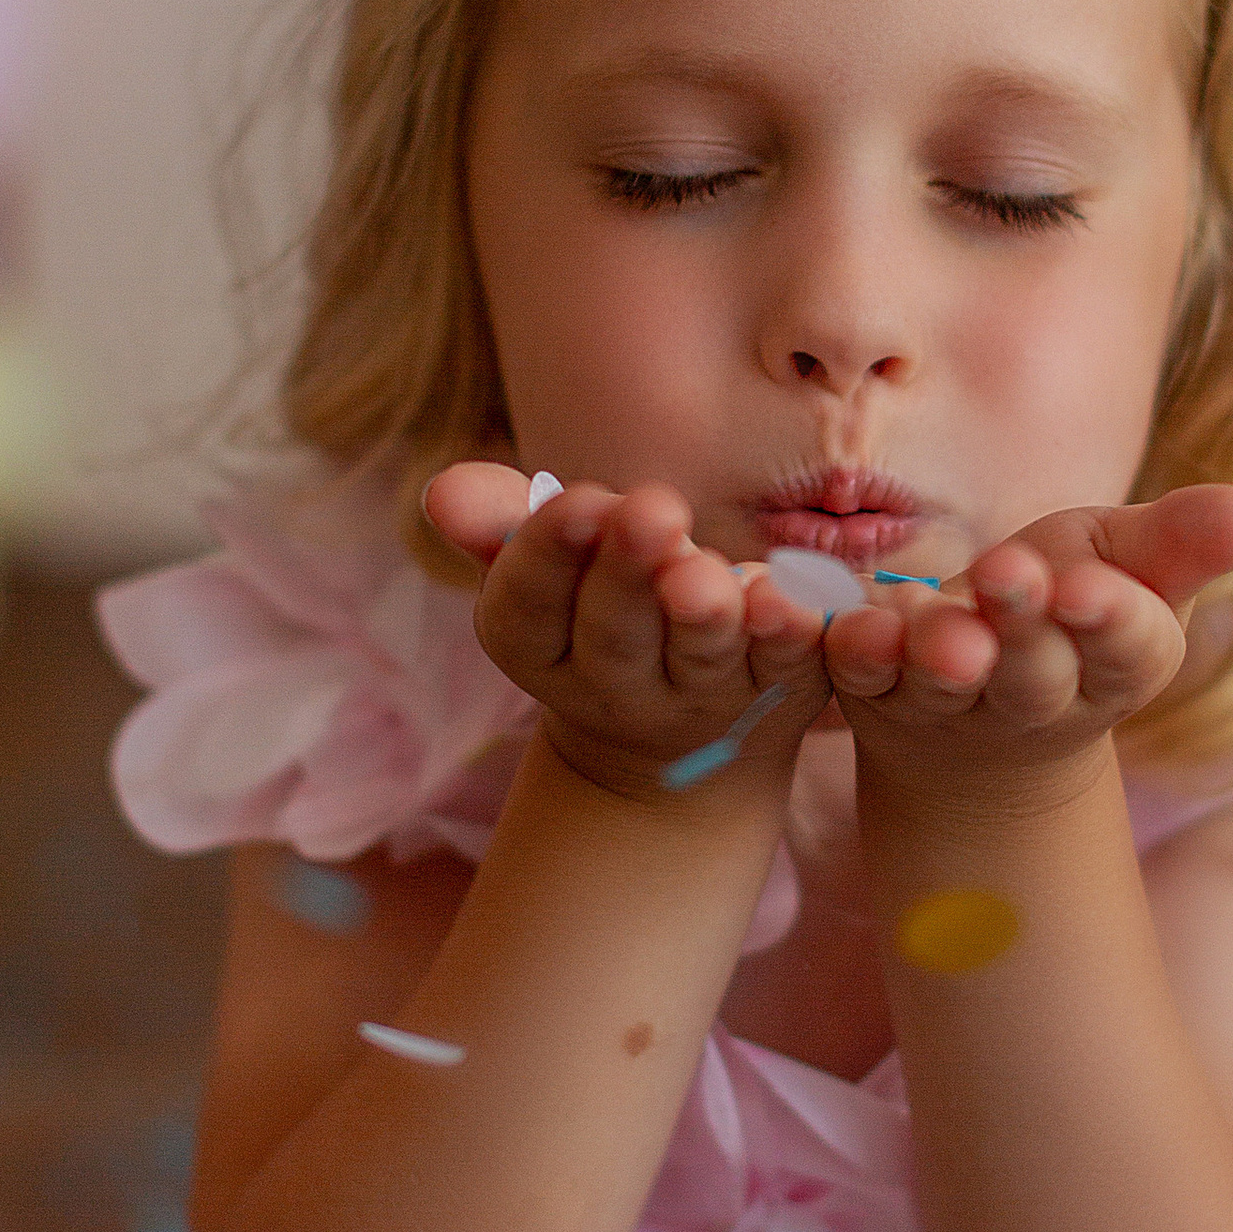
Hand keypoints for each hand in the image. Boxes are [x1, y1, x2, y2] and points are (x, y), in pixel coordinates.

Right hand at [423, 464, 833, 804]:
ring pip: (699, 658)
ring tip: (707, 573)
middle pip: (614, 633)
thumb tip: (442, 491)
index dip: (547, 555)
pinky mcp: (779, 692)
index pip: (528, 607)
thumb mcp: (546, 567)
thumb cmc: (597, 608)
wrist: (678, 741)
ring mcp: (700, 698)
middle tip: (649, 510)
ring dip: (703, 615)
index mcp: (540, 648)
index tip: (576, 500)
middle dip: (628, 573)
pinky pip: (787, 667)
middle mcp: (615, 687)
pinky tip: (790, 598)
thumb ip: (501, 520)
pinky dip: (789, 634)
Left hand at [819, 484, 1232, 820]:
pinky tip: (851, 627)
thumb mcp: (1132, 568)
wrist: (979, 718)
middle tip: (1009, 574)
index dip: (1112, 618)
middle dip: (1026, 625)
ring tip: (942, 633)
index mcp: (1115, 664)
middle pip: (1036, 674)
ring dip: (942, 656)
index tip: (1090, 585)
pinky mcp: (877, 694)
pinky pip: (861, 677)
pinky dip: (856, 653)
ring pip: (947, 685)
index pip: (1128, 650)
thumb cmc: (1069, 612)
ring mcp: (952, 703)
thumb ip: (1183, 542)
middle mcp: (1036, 697)